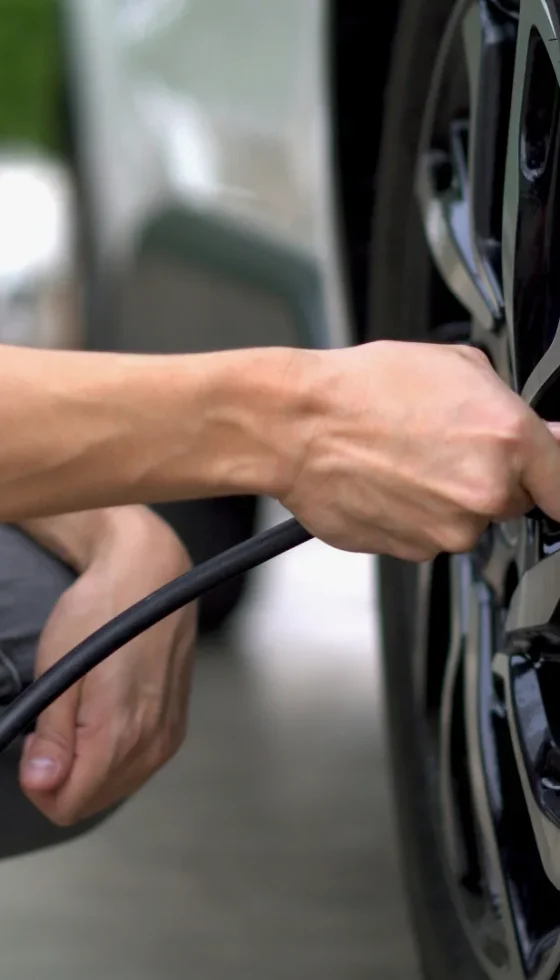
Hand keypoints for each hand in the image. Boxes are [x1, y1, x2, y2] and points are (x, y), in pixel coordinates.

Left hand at [19, 507, 195, 826]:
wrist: (152, 576)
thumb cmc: (103, 611)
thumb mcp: (59, 668)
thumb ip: (54, 736)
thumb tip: (42, 784)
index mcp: (118, 734)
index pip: (69, 805)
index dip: (39, 784)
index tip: (34, 743)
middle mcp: (151, 743)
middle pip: (92, 802)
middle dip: (63, 777)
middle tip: (52, 725)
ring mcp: (168, 737)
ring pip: (115, 787)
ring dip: (89, 766)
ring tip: (80, 713)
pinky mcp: (176, 725)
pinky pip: (138, 765)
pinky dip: (114, 754)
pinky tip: (105, 715)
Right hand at [282, 341, 559, 559]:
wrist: (298, 426)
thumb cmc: (363, 390)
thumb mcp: (457, 366)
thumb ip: (510, 407)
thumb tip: (541, 435)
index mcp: (509, 442)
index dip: (553, 481)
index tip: (547, 483)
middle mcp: (483, 495)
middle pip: (511, 501)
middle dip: (487, 478)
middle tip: (444, 445)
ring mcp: (447, 530)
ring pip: (465, 521)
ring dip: (445, 498)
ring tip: (404, 458)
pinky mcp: (412, 551)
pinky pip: (427, 535)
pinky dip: (413, 514)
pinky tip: (387, 480)